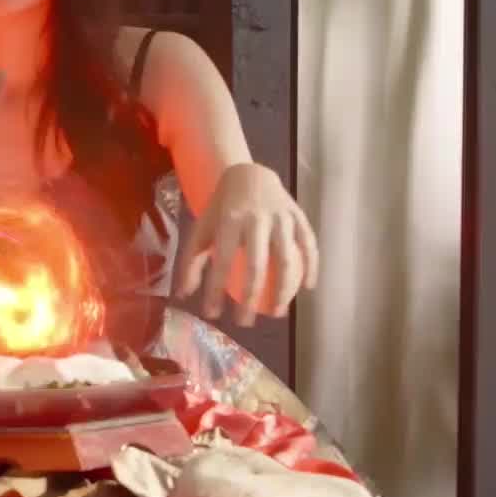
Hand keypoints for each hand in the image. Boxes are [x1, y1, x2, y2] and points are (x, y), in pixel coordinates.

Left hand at [173, 162, 317, 326]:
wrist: (249, 174)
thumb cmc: (222, 209)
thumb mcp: (203, 229)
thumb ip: (192, 260)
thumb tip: (184, 295)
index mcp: (229, 220)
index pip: (223, 262)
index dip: (216, 290)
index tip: (213, 314)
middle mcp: (257, 219)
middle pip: (256, 265)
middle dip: (251, 298)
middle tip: (245, 322)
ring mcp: (281, 217)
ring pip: (286, 258)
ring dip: (283, 289)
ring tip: (277, 313)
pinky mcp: (297, 216)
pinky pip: (308, 243)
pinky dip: (311, 265)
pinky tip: (307, 287)